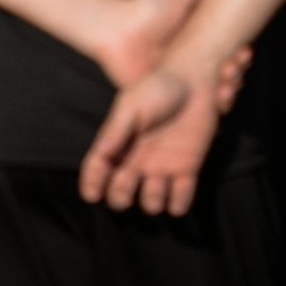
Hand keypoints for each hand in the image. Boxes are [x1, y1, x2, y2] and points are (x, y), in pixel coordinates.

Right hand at [79, 66, 217, 216]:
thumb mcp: (131, 106)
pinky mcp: (187, 168)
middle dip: (120, 196)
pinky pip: (181, 198)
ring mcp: (163, 166)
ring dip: (152, 202)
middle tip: (127, 182)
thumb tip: (101, 156)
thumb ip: (116, 131)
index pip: (99, 168)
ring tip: (157, 184)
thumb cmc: (157, 88)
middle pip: (121, 193)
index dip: (91, 183)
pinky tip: (177, 195)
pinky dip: (178, 204)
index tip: (91, 196)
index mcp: (120, 143)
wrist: (194, 81)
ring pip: (151, 202)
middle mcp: (138, 159)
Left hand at [87, 0, 250, 113]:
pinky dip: (204, 111)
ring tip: (226, 90)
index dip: (238, 56)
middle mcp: (188, 63)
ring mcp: (177, 82)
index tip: (245, 53)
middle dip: (233, 75)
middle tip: (234, 71)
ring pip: (208, 94)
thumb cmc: (145, 10)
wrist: (115, 28)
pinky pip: (187, 109)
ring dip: (223, 94)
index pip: (225, 54)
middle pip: (221, 75)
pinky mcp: (164, 96)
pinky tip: (215, 106)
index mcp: (194, 43)